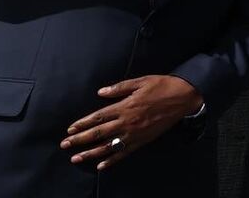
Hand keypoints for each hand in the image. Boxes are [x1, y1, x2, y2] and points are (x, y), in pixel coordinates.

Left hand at [61, 75, 203, 170]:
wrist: (183, 97)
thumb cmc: (162, 86)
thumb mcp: (141, 81)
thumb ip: (120, 88)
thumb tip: (101, 92)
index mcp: (125, 106)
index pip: (98, 117)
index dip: (83, 124)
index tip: (70, 130)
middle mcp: (127, 122)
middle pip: (99, 133)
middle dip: (80, 140)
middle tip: (65, 145)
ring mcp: (134, 134)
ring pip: (108, 146)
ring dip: (91, 153)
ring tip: (76, 158)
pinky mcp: (143, 140)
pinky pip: (125, 153)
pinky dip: (112, 160)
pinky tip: (101, 166)